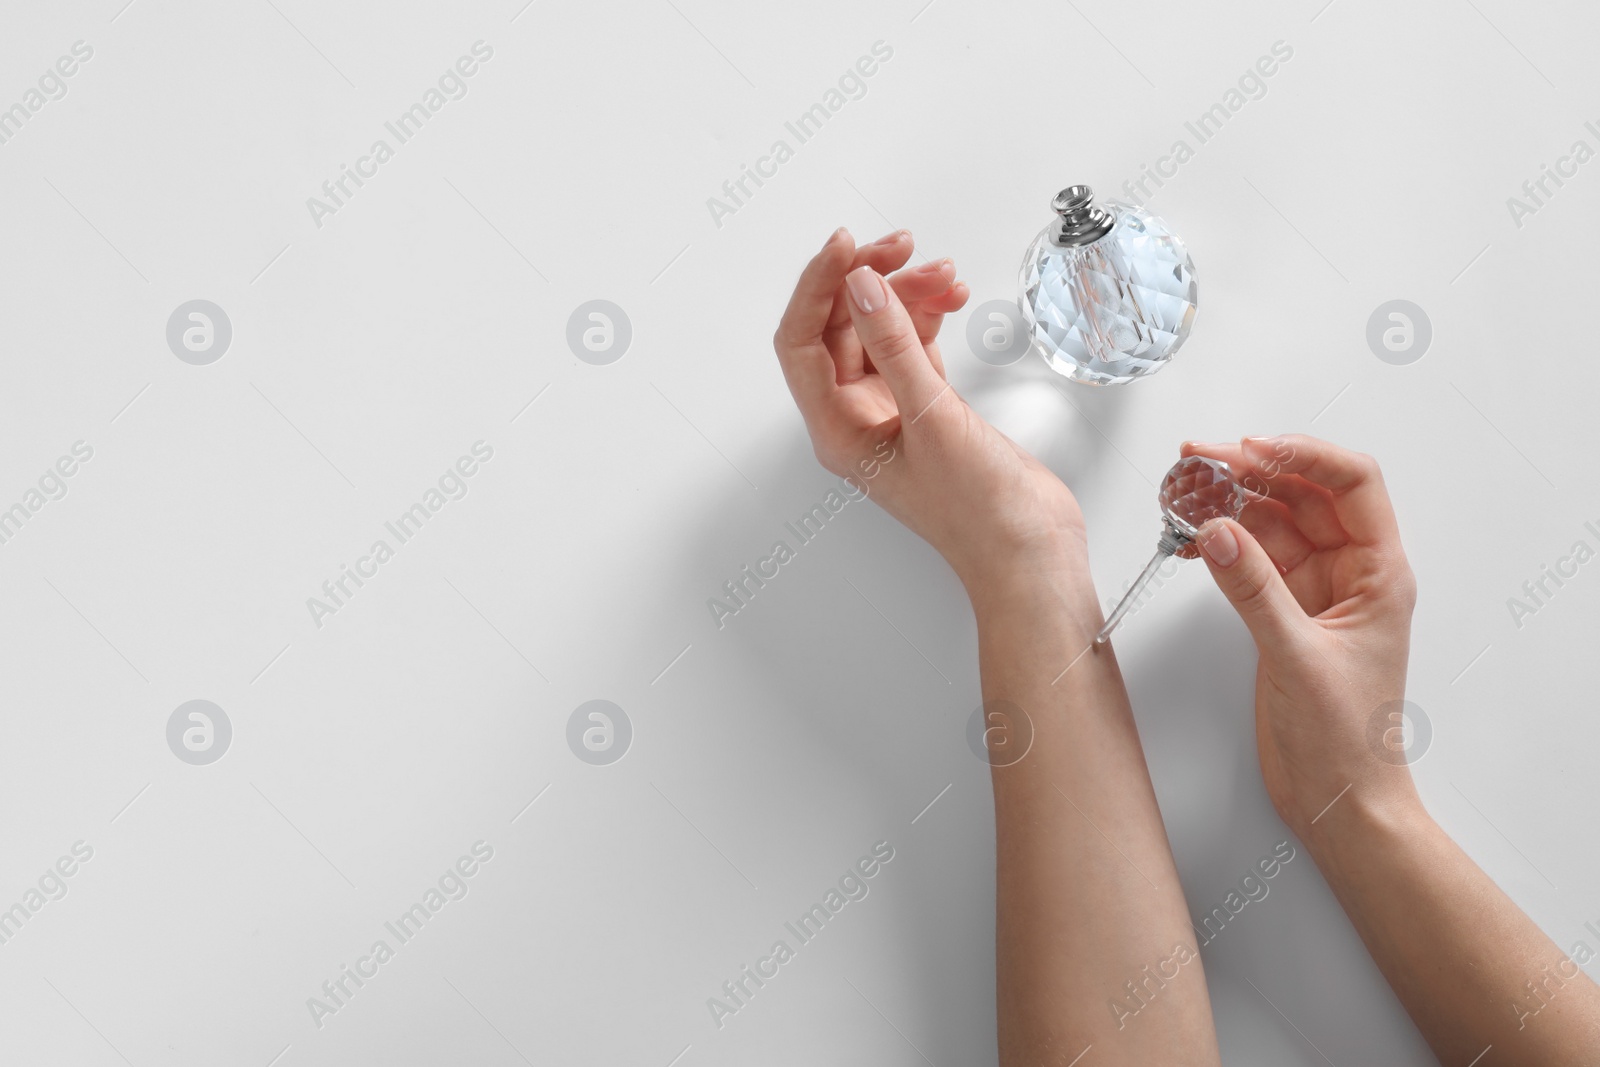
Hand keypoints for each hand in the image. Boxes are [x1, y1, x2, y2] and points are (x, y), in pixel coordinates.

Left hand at [772, 228, 1086, 597]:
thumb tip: (861, 288)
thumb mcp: (932, 418)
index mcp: (838, 431)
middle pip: (840, 327)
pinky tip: (950, 298)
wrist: (1033, 553)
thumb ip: (894, 346)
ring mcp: (894, 412)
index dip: (817, 287)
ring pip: (881, 331)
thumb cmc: (980, 515)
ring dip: (907, 294)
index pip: (801, 342)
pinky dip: (929, 316)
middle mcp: (857, 419)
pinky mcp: (930, 408)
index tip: (847, 247)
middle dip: (870, 281)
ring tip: (943, 273)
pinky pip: (914, 345)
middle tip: (903, 247)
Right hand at [1180, 435, 1420, 839]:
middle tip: (1199, 461)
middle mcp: (1350, 574)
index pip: (1352, 483)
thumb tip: (1219, 532)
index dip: (1304, 454)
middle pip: (1302, 494)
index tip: (1252, 448)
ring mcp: (1314, 591)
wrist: (1340, 802)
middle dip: (1251, 471)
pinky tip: (1192, 539)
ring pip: (1270, 523)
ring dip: (1228, 504)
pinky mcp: (1283, 613)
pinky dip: (1220, 543)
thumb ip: (1254, 591)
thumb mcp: (1297, 659)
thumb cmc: (1348, 742)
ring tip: (1184, 493)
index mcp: (1380, 574)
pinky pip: (1250, 559)